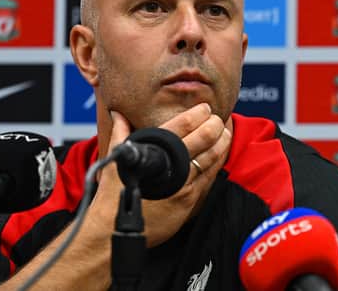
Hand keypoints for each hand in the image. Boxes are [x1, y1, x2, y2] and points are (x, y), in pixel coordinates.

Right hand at [88, 103, 231, 247]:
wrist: (113, 230)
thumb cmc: (112, 196)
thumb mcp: (116, 160)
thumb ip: (121, 133)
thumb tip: (119, 115)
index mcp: (154, 151)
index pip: (181, 125)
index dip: (197, 114)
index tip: (205, 108)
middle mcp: (171, 166)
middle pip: (202, 138)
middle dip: (214, 124)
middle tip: (218, 118)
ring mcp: (183, 184)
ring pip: (210, 157)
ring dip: (221, 141)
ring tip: (226, 131)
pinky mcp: (189, 201)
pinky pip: (208, 178)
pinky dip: (217, 163)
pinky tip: (221, 156)